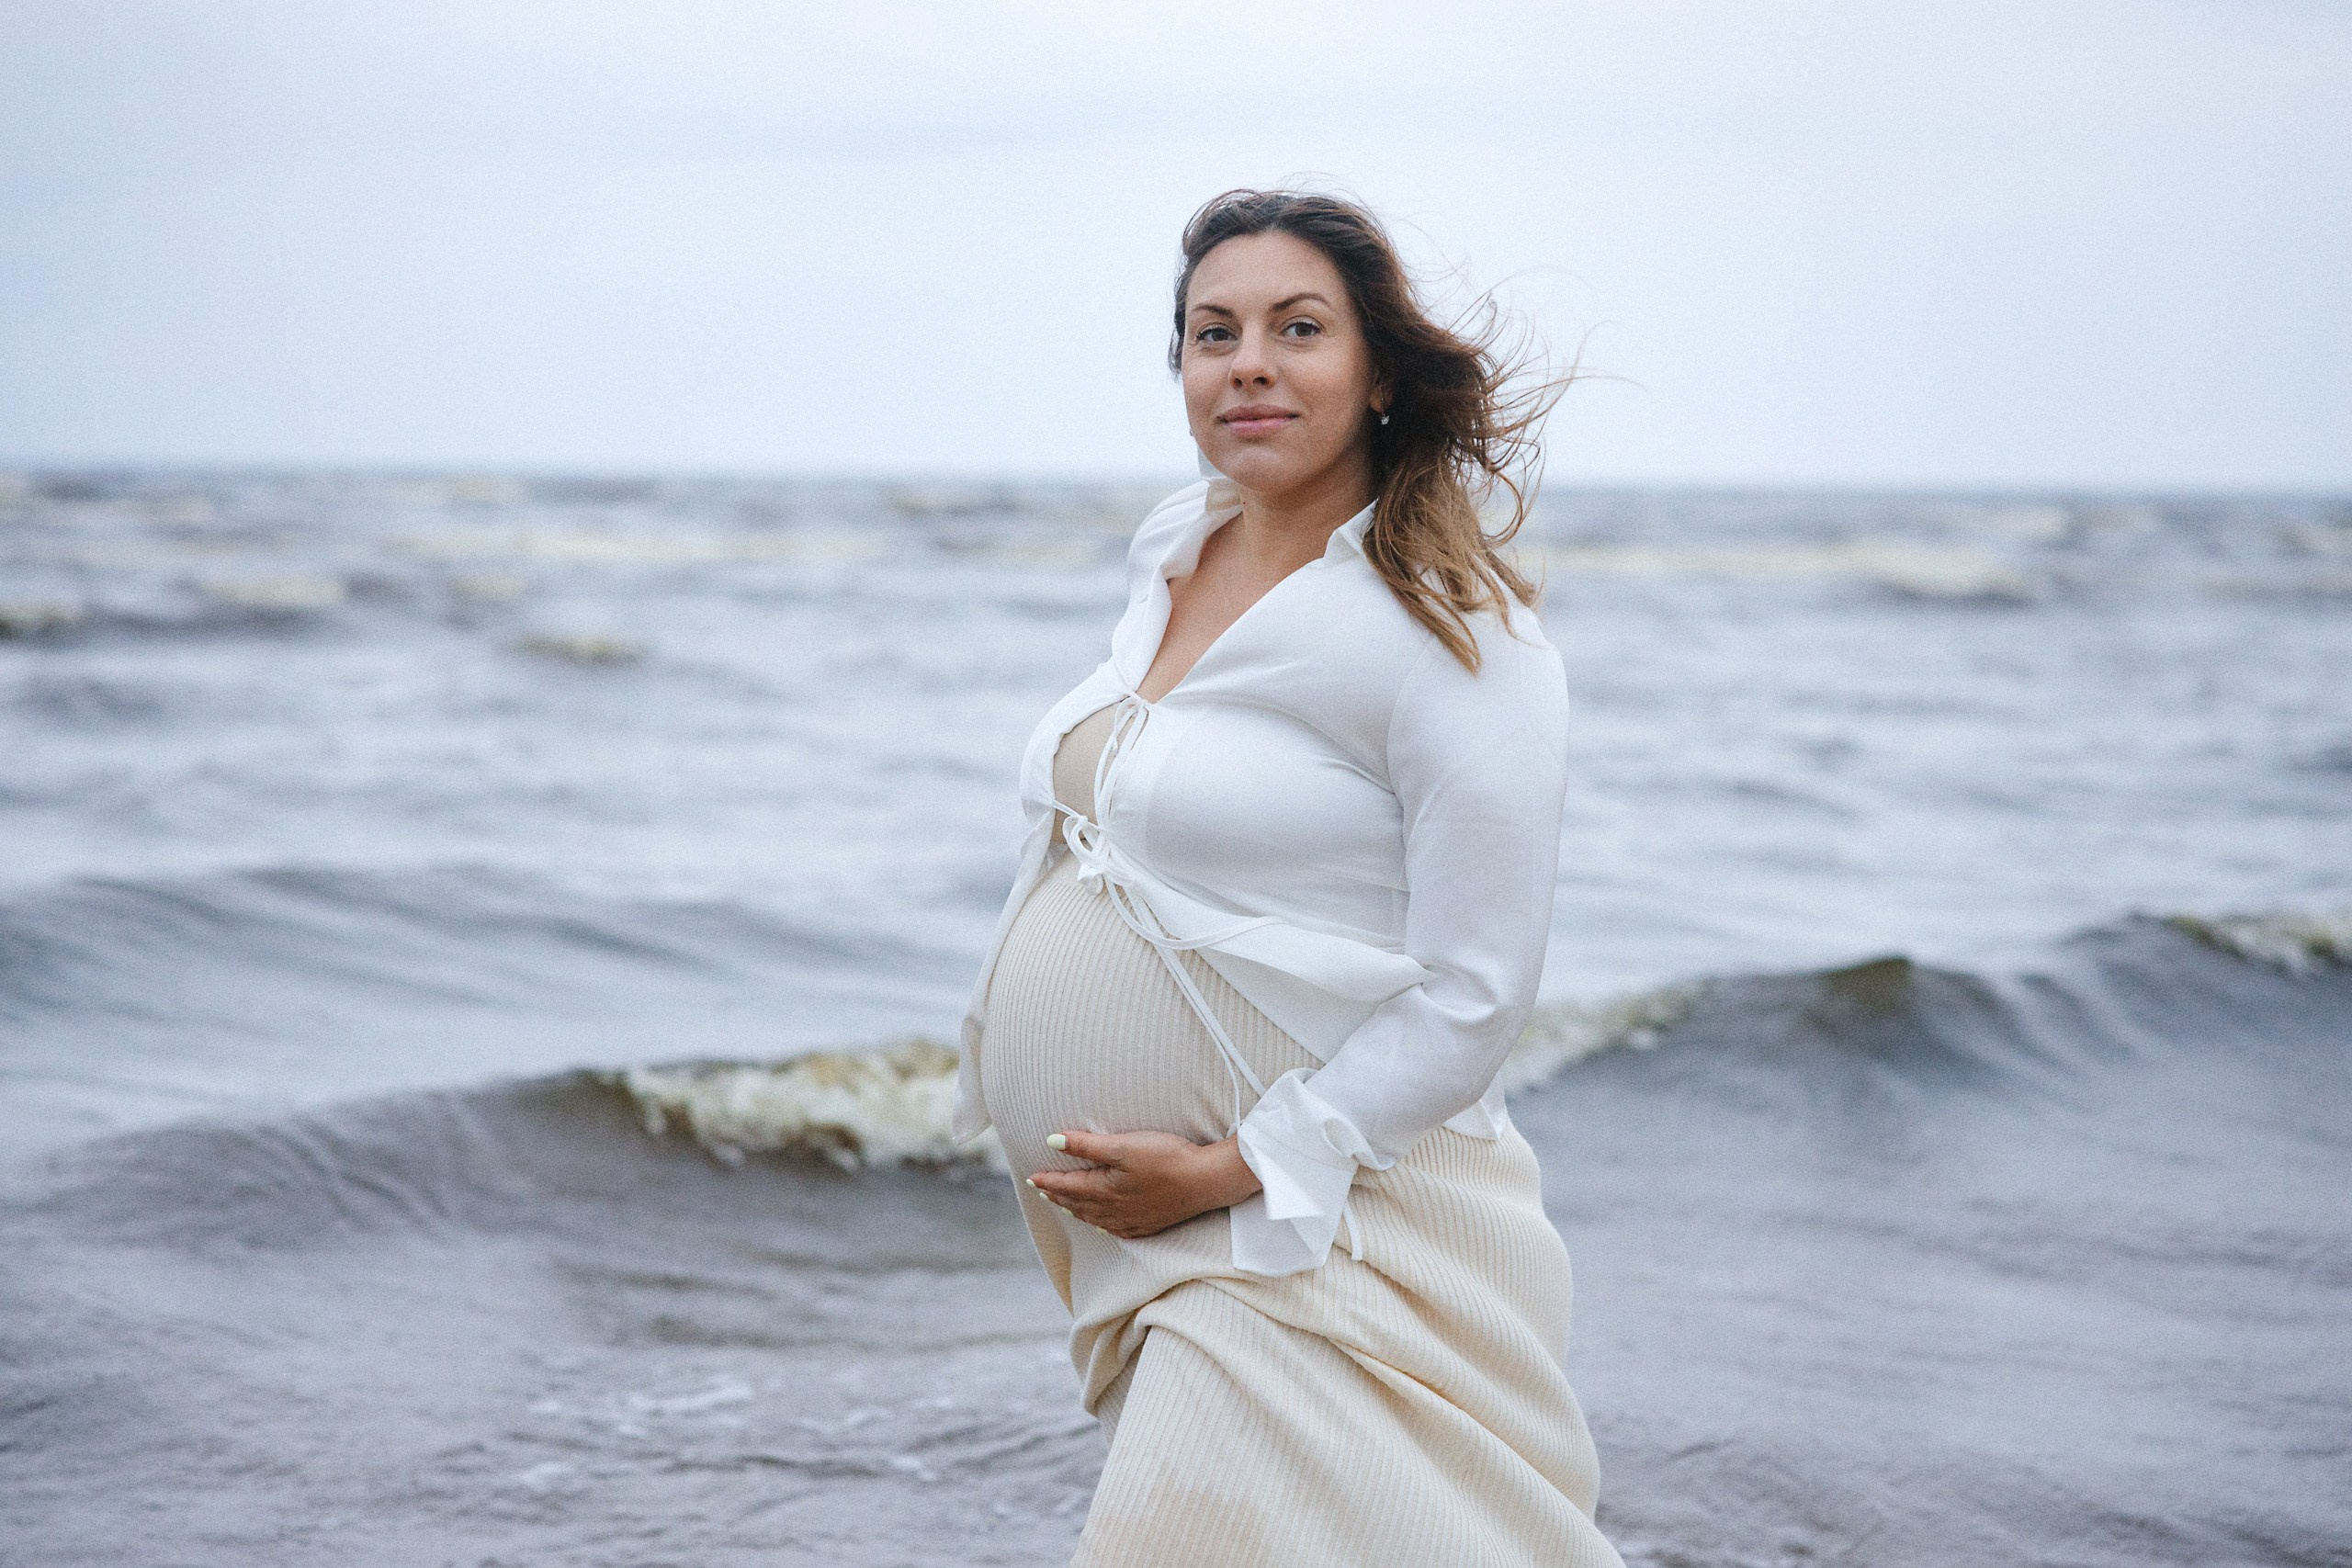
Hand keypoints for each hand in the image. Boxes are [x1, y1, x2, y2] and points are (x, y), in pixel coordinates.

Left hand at [1027, 1130, 1261, 1239]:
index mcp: (1104, 1190)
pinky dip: (1101, 1225)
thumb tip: (1052, 1141)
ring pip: (1095, 1218)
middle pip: (1078, 1203)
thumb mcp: (1123, 1145)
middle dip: (1058, 1196)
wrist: (1205, 1181)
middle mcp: (1114, 1210)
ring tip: (1065, 1205)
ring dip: (1076, 1210)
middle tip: (1043, 1190)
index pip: (1068, 1185)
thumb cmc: (1165, 1158)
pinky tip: (1102, 1225)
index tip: (1032, 1178)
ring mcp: (1132, 1220)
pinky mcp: (1149, 1224)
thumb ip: (1086, 1145)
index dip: (1048, 1181)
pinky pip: (1115, 1229)